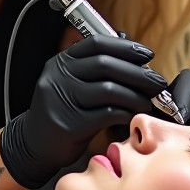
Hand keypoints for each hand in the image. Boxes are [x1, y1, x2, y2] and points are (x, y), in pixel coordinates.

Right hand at [0, 35, 169, 188]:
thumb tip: (128, 46)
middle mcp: (59, 77)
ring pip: (109, 90)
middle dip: (138, 73)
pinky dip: (125, 113)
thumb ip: (94, 67)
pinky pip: (106, 114)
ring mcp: (62, 100)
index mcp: (61, 63)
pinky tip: (133, 115)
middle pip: (106, 65)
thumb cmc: (61, 112)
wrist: (33, 145)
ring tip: (148, 101)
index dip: (125, 47)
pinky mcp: (69, 124)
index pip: (96, 44)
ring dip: (136, 95)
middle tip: (156, 82)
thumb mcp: (70, 83)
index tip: (146, 54)